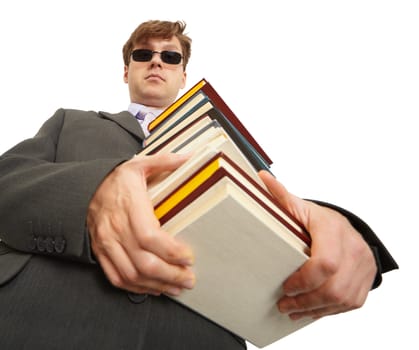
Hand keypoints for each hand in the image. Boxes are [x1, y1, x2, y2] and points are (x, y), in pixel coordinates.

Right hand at [87, 153, 194, 295]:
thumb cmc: (114, 179)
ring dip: (157, 285)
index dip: (171, 251)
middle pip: (144, 262)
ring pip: (132, 274)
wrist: (83, 189)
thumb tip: (190, 157)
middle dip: (170, 274)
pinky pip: (117, 277)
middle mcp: (116, 229)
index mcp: (129, 207)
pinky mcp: (101, 253)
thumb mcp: (138, 165)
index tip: (189, 256)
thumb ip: (165, 161)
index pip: (150, 236)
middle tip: (189, 279)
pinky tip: (154, 288)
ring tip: (177, 287)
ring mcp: (107, 244)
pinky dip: (137, 288)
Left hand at [259, 170, 376, 319]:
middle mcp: (353, 248)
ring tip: (294, 310)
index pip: (325, 262)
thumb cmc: (320, 219)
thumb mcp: (301, 207)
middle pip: (333, 287)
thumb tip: (262, 177)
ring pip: (342, 299)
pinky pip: (351, 303)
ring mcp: (363, 265)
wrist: (347, 226)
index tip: (286, 286)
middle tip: (284, 304)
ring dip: (316, 309)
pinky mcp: (366, 279)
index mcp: (333, 229)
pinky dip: (330, 310)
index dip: (304, 280)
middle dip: (306, 300)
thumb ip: (282, 196)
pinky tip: (312, 310)